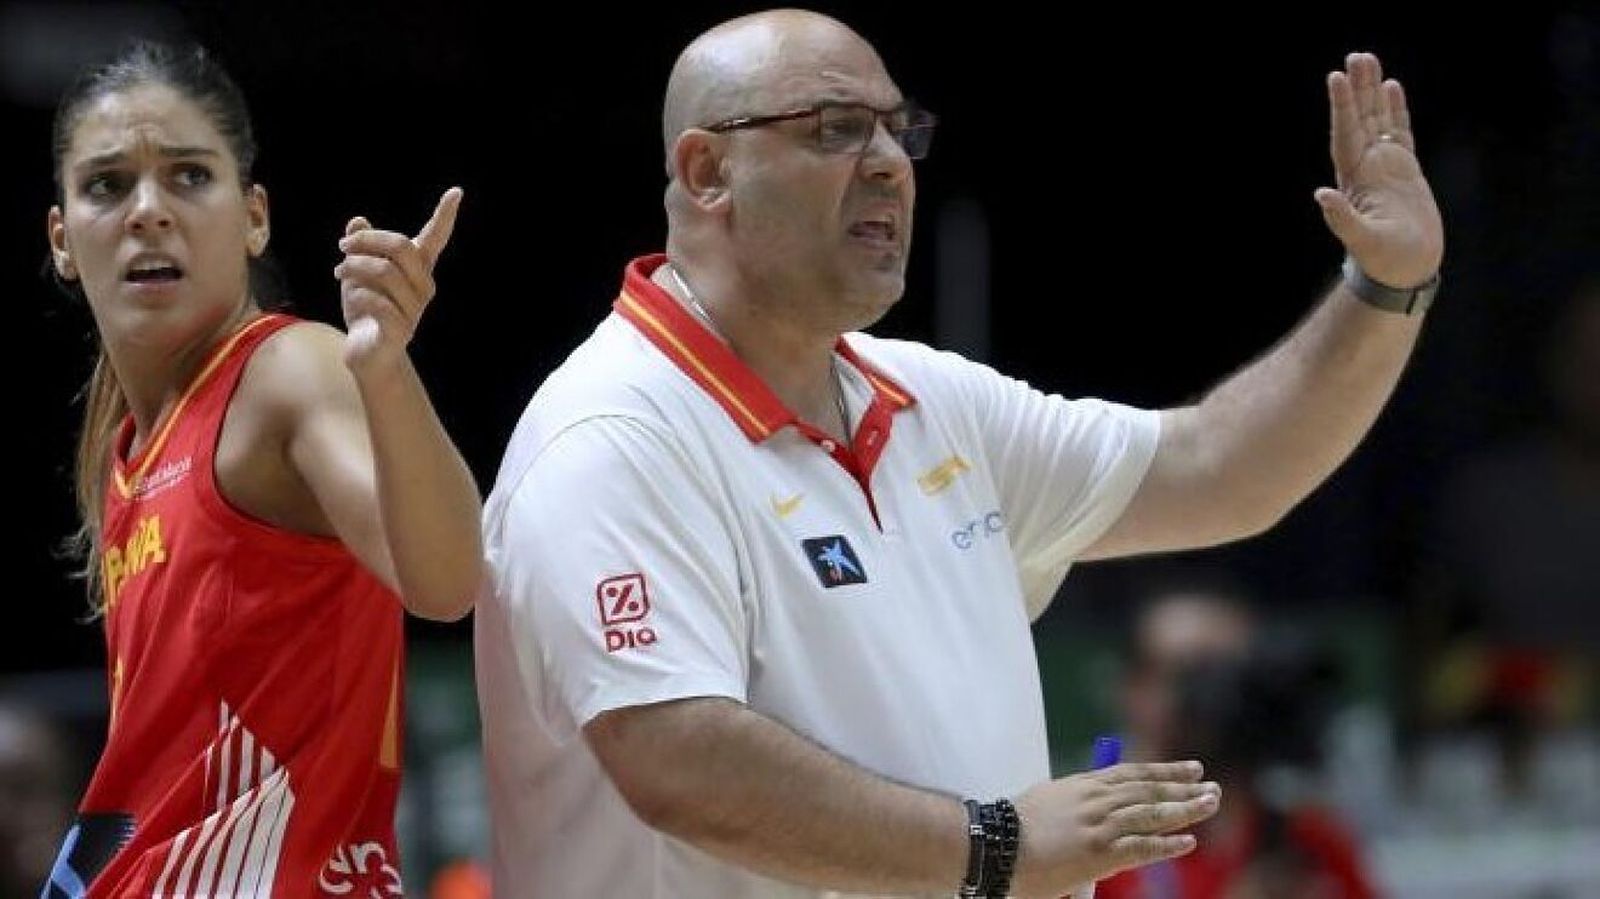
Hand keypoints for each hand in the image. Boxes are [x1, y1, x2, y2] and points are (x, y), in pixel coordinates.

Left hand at [334, 186, 462, 372]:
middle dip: (367, 241)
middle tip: (343, 246)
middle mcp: (423, 288)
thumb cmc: (367, 310)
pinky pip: (377, 302)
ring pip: (384, 272)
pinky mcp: (400, 331)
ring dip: (353, 267)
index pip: (435, 239)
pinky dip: (357, 294)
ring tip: (338, 271)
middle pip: (401, 248)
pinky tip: (350, 297)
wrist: (368, 355)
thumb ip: (361, 248)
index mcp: (417, 270)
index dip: (445, 215)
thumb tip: (357, 220)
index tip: (457, 192)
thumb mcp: (358, 274)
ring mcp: (414, 310)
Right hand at [1008, 761, 1220, 897]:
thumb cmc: (1015, 829)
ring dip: (1185, 809)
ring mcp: (1100, 825)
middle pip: (1149, 790)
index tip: (1190, 769)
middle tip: (1212, 787)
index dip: (1164, 770)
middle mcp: (1096, 800)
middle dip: (1183, 788)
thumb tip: (1099, 809)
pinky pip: (1142, 846)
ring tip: (1209, 805)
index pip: (1133, 773)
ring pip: (1152, 813)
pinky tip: (1188, 841)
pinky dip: (1167, 844)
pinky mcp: (1099, 852)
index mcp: (1083, 785)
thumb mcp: (1049, 802)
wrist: (995, 845)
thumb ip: (1077, 802)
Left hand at [1313, 53, 1443, 287]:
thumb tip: (1322, 196)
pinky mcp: (1406, 170)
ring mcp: (1386, 167)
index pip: (1346, 134)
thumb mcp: (1362, 240)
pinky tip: (1393, 88)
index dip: (1342, 107)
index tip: (1336, 78)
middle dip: (1358, 89)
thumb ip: (1342, 219)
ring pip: (1379, 120)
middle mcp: (1367, 167)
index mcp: (1355, 178)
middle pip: (1361, 119)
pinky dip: (1396, 110)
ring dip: (1373, 93)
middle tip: (1357, 56)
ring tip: (1370, 61)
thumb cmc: (1384, 260)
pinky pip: (1400, 132)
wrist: (1405, 270)